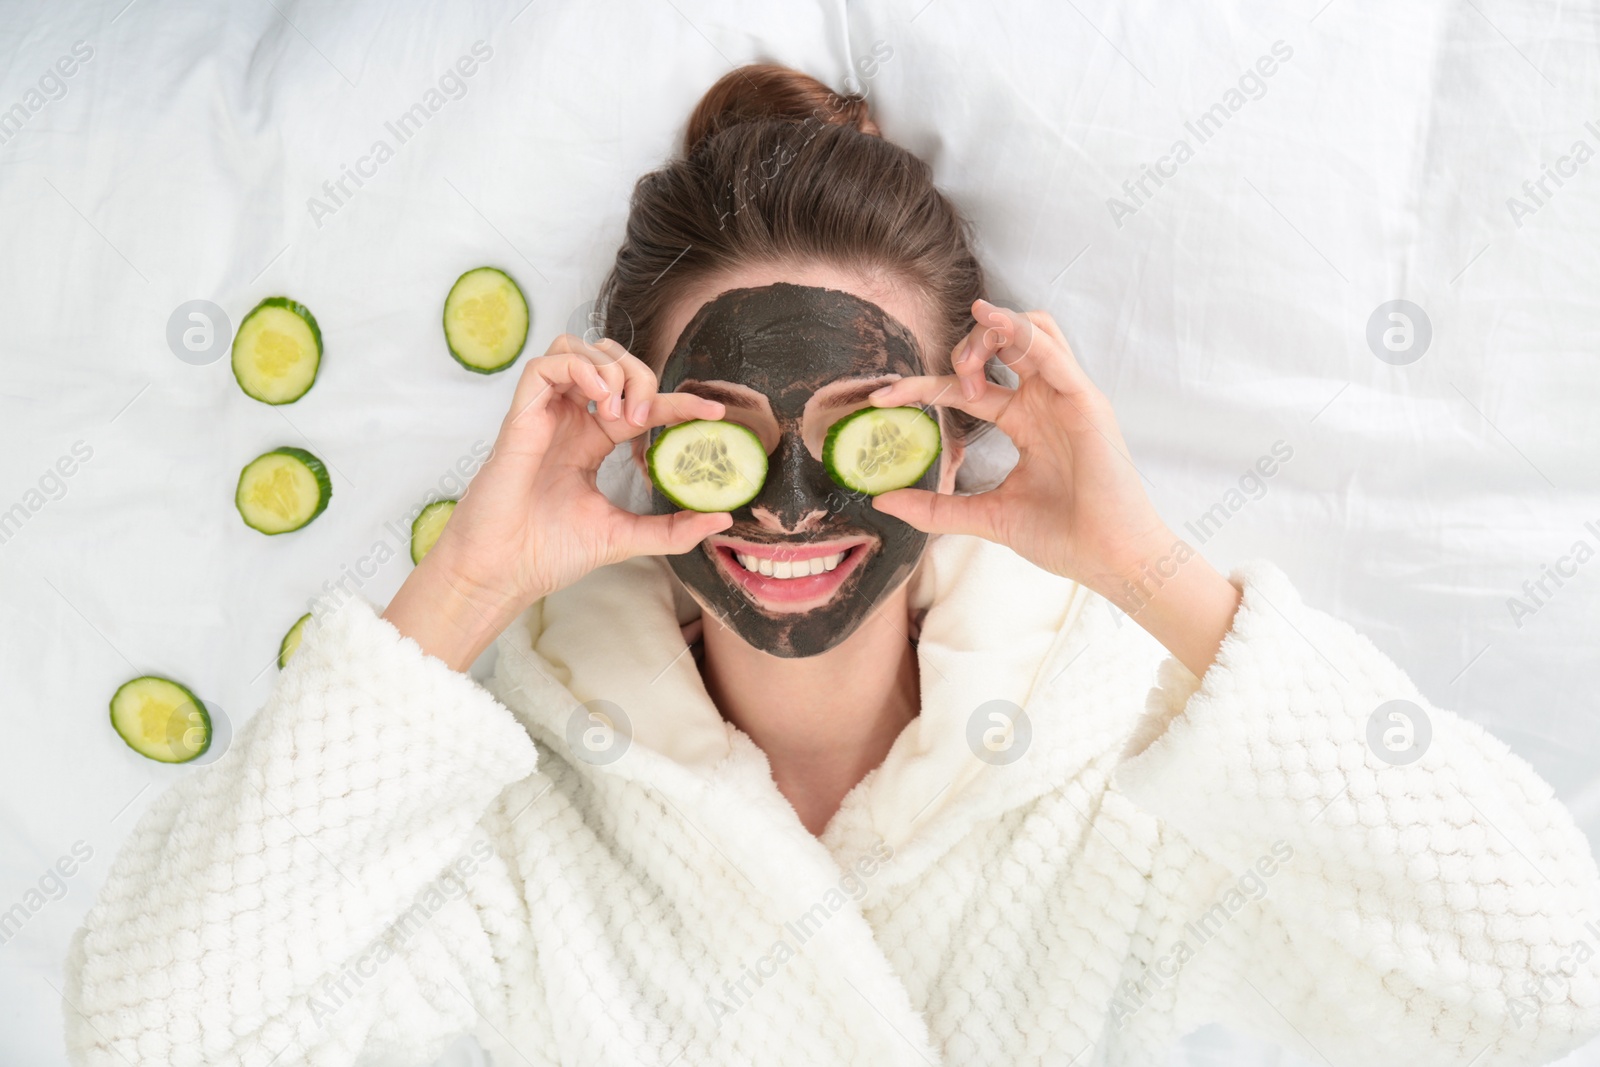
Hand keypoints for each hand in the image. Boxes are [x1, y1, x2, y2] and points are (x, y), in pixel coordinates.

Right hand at [382, 335, 731, 669]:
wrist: (504, 573)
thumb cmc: (549, 554)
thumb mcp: (625, 537)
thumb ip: (673, 528)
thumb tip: (722, 515)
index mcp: (592, 441)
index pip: (641, 402)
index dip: (679, 399)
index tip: (714, 412)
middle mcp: (569, 420)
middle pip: (612, 361)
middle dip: (642, 376)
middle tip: (646, 419)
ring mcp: (544, 415)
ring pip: (579, 349)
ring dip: (612, 369)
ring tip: (621, 413)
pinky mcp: (520, 415)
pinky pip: (546, 364)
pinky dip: (580, 367)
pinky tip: (599, 398)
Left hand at [865, 299, 1240, 676]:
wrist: (1109, 560)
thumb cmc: (1063, 537)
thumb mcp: (985, 517)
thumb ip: (936, 507)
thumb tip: (882, 499)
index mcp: (1023, 421)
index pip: (966, 388)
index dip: (923, 386)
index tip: (882, 397)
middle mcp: (1043, 401)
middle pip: (1000, 344)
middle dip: (963, 349)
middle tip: (949, 383)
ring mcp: (1066, 397)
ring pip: (1030, 330)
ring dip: (991, 331)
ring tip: (967, 365)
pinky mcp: (1086, 400)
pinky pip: (1053, 353)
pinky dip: (1022, 332)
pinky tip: (993, 324)